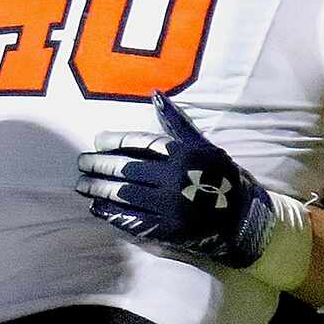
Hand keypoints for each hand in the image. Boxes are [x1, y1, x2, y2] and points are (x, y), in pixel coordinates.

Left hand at [75, 93, 301, 280]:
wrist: (242, 218)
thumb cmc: (220, 177)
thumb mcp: (204, 146)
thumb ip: (176, 124)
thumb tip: (155, 95)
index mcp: (184, 154)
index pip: (141, 144)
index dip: (115, 141)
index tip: (97, 140)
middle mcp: (175, 179)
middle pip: (127, 169)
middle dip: (100, 165)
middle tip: (82, 162)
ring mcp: (169, 206)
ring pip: (124, 195)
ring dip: (98, 189)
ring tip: (81, 184)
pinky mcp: (165, 229)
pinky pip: (130, 219)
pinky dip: (110, 213)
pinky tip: (95, 207)